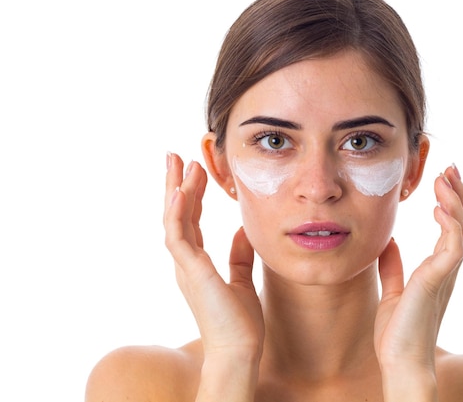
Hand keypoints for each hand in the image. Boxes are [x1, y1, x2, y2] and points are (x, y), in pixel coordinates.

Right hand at [163, 153, 263, 360]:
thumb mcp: (241, 280)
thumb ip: (238, 255)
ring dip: (176, 191)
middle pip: (177, 215)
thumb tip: (242, 230)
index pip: (191, 220)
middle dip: (176, 184)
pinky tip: (181, 192)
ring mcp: (186, 267)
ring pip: (174, 221)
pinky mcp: (192, 273)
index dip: (191, 195)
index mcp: (197, 263)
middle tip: (175, 156)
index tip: (195, 171)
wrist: (238, 351)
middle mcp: (187, 262)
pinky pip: (179, 238)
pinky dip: (179, 213)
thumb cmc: (238, 323)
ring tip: (179, 163)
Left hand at [374, 165, 462, 372]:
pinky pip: (452, 246)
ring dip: (455, 201)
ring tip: (447, 177)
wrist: (400, 363)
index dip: (451, 204)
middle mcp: (447, 270)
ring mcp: (445, 275)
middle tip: (451, 168)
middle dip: (458, 194)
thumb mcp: (394, 291)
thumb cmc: (398, 334)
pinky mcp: (437, 281)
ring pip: (462, 230)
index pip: (452, 230)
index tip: (443, 180)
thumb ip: (393, 266)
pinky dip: (450, 223)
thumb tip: (389, 242)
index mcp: (438, 271)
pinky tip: (440, 206)